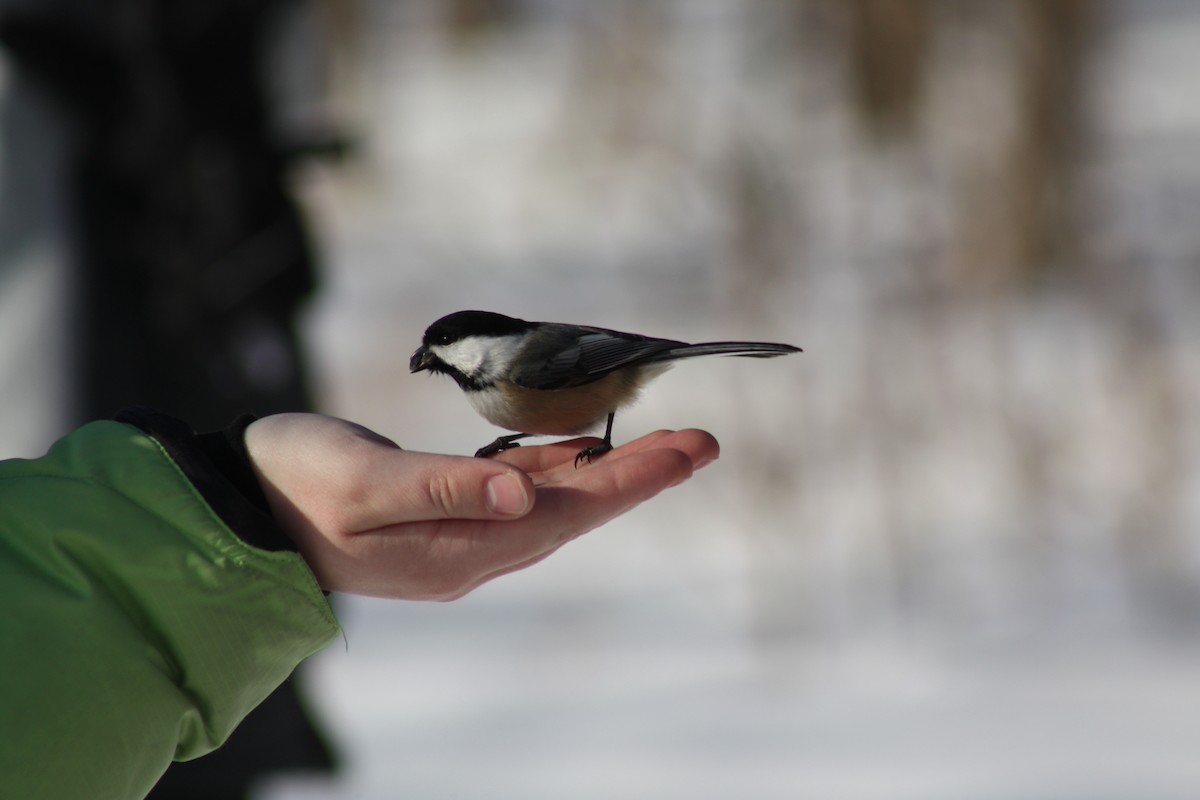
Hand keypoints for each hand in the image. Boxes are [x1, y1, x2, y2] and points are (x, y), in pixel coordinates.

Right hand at [244, 414, 718, 599]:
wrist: (243, 509)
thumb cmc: (295, 486)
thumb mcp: (362, 483)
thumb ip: (442, 488)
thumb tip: (524, 495)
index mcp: (459, 549)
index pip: (566, 514)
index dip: (630, 481)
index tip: (687, 453)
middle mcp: (471, 552)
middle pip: (575, 511)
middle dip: (639, 474)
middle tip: (700, 443)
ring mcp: (459, 538)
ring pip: (554, 502)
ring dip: (607, 471)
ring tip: (662, 444)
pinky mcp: (445, 516)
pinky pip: (520, 495)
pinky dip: (557, 470)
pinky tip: (580, 448)